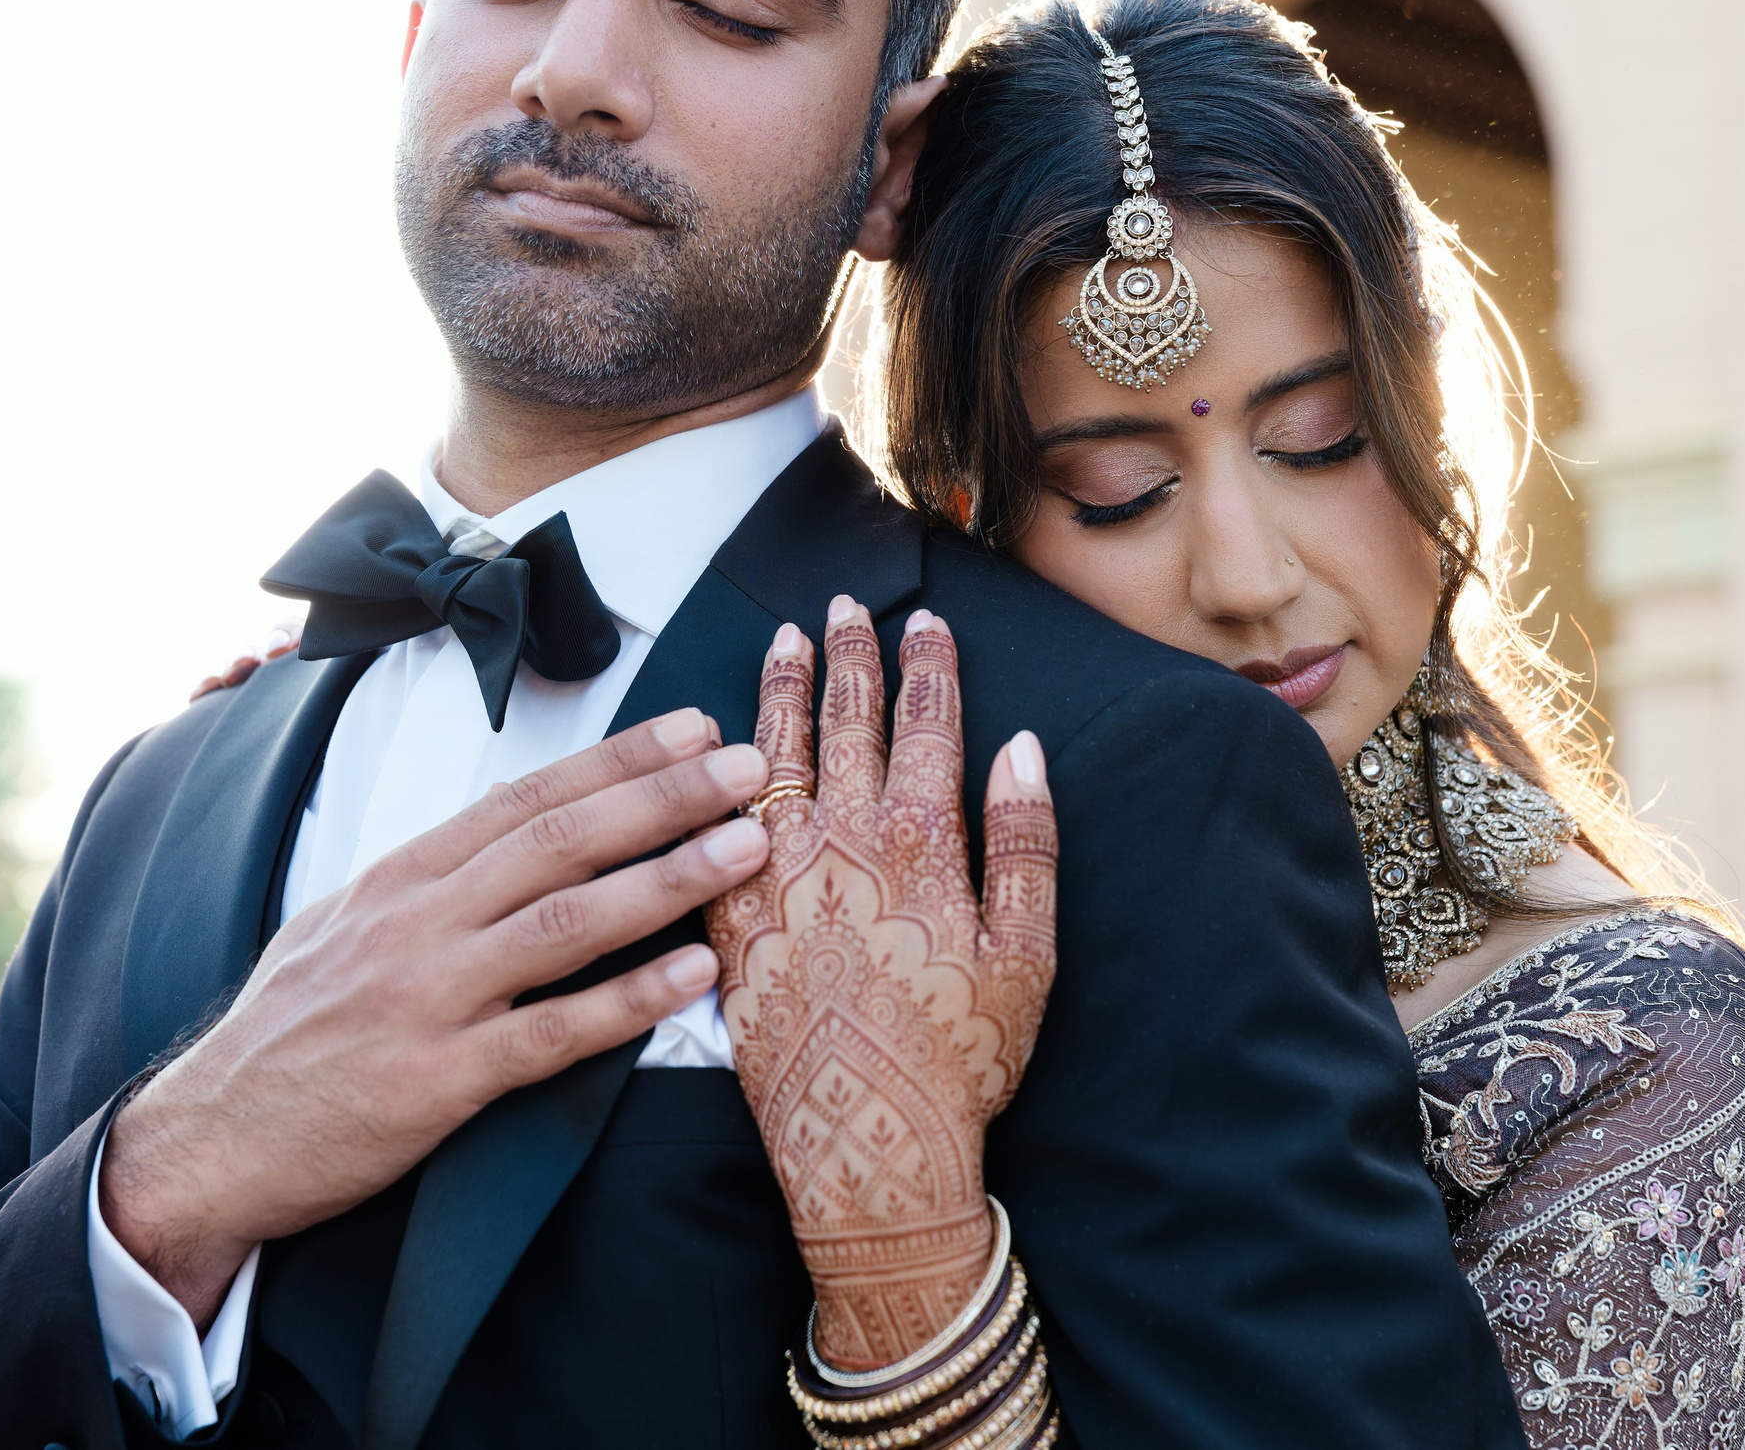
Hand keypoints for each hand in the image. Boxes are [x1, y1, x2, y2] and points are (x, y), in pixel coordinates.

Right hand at [101, 712, 770, 1324]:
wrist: (206, 1141)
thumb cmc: (285, 1034)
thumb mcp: (342, 925)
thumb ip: (430, 881)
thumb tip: (510, 829)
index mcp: (399, 878)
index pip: (526, 799)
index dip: (616, 760)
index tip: (693, 728)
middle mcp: (417, 923)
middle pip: (560, 841)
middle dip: (664, 797)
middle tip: (749, 767)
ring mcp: (428, 999)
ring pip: (566, 922)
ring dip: (668, 879)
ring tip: (747, 848)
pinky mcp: (437, 1083)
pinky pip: (550, 1034)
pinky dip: (627, 1001)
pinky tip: (694, 976)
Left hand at [709, 598, 1057, 1369]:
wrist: (868, 1141)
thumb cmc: (961, 1056)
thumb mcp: (1028, 954)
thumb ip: (1025, 842)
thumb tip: (1021, 748)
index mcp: (923, 842)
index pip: (928, 725)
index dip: (928, 666)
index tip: (924, 620)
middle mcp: (844, 843)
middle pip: (848, 723)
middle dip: (851, 657)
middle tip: (845, 605)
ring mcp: (779, 877)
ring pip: (776, 756)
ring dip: (783, 691)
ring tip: (785, 641)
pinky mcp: (732, 918)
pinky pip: (717, 823)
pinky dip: (719, 773)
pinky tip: (717, 744)